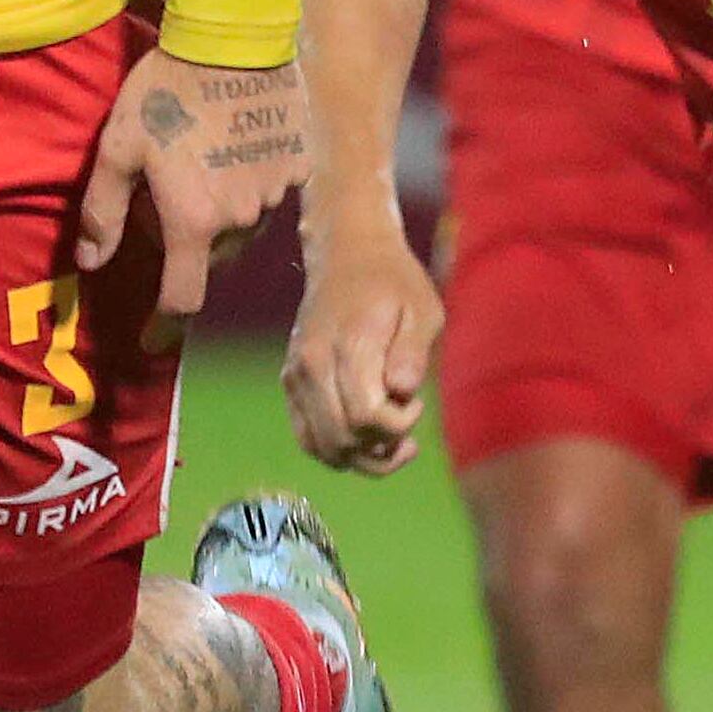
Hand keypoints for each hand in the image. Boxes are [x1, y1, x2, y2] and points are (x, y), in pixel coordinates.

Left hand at [75, 51, 304, 328]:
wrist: (233, 38)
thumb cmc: (165, 91)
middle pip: (209, 256)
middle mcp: (239, 219)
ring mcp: (274, 194)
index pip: (183, 298)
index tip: (151, 341)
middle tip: (163, 197)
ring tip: (199, 161)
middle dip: (186, 245)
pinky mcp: (298, 166)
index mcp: (193, 221)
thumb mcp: (118, 147)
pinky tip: (231, 145)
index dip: (165, 326)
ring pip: (240, 227)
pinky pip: (269, 194)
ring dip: (219, 214)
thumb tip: (91, 262)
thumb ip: (103, 211)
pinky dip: (248, 185)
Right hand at [281, 221, 443, 475]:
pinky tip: (362, 438)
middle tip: (408, 423)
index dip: (398, 426)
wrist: (346, 254)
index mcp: (348, 345)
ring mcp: (296, 375)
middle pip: (342, 439)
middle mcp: (312, 364)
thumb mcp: (422, 308)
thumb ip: (413, 351)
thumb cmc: (393, 282)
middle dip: (381, 447)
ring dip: (359, 457)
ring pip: (321, 447)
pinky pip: (307, 437)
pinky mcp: (290, 382)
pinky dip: (335, 450)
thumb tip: (403, 391)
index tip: (416, 403)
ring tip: (389, 440)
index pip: (366, 415)